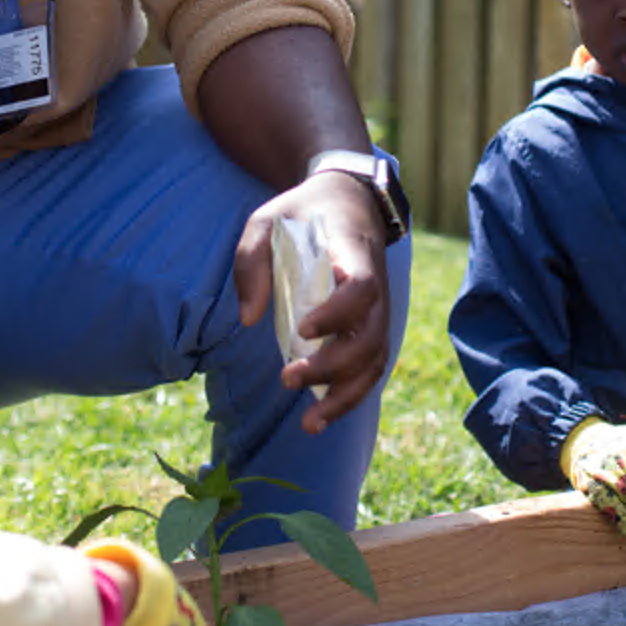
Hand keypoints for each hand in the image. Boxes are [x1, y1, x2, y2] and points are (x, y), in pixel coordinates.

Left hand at [233, 170, 390, 434]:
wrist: (350, 202)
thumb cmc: (304, 212)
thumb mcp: (266, 218)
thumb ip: (250, 260)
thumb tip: (247, 318)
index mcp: (353, 254)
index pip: (361, 288)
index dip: (338, 313)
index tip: (303, 330)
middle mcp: (376, 286)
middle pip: (369, 336)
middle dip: (331, 367)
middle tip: (287, 379)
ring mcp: (378, 310)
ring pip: (375, 361)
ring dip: (345, 395)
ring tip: (309, 423)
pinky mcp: (372, 327)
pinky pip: (370, 368)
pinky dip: (350, 396)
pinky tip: (321, 416)